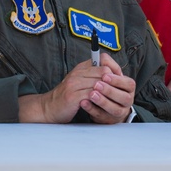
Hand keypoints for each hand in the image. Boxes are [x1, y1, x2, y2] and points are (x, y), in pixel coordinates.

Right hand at [19, 53, 135, 123]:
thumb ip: (93, 76)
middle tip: (121, 90)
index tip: (119, 80)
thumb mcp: (80, 81)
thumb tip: (113, 74)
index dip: (114, 70)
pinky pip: (92, 95)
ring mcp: (74, 84)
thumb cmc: (68, 96)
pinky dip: (100, 99)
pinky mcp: (72, 96)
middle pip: (103, 72)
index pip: (103, 62)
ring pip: (99, 83)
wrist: (49, 108)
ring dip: (108, 91)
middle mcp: (77, 73)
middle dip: (114, 81)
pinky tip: (104, 103)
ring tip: (114, 98)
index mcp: (81, 67)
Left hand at [79, 53, 136, 123]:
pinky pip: (100, 116)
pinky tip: (83, 103)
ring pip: (114, 108)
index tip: (105, 75)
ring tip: (91, 94)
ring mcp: (119, 112)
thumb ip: (108, 67)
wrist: (108, 106)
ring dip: (102, 101)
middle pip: (123, 97)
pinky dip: (91, 109)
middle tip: (97, 84)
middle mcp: (127, 100)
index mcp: (129, 88)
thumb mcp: (112, 76)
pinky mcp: (108, 119)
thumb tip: (102, 57)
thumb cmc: (110, 87)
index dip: (117, 80)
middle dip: (109, 90)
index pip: (128, 84)